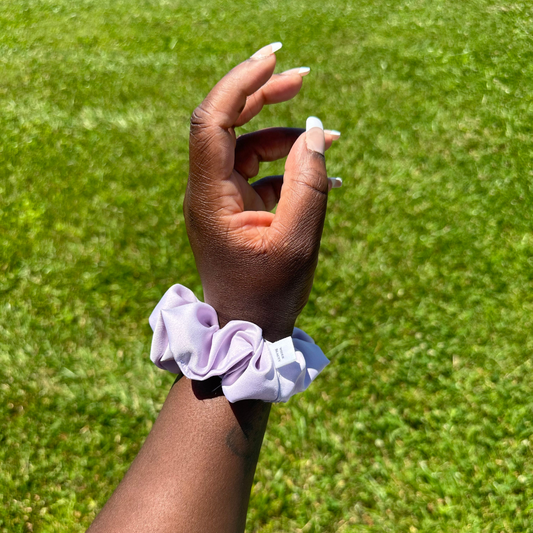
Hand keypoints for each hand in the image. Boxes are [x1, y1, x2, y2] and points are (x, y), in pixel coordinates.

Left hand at [185, 43, 338, 340]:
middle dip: (263, 95)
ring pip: (246, 146)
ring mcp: (219, 198)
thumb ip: (309, 183)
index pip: (214, 121)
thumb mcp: (298, 241)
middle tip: (302, 74)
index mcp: (210, 197)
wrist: (248, 329)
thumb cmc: (269, 295)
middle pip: (227, 123)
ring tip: (332, 137)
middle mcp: (207, 191)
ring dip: (285, 134)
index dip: (240, 84)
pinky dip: (288, 166)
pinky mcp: (235, 207)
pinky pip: (259, 172)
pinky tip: (321, 173)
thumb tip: (315, 131)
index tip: (274, 58)